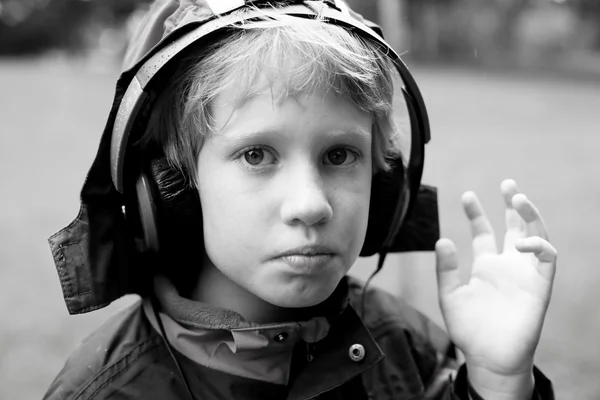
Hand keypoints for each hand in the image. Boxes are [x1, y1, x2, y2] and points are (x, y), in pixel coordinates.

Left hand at [435, 180, 556, 397]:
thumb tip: (442, 239)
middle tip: (508, 184)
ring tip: (518, 197)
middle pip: (514, 226)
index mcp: (485, 265)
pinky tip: (522, 241)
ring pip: (535, 235)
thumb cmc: (469, 329)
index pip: (484, 232)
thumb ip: (446, 269)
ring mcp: (524, 273)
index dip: (477, 213)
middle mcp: (506, 265)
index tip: (467, 195)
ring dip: (530, 215)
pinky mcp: (540, 285)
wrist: (489, 357)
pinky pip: (547, 258)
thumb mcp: (450, 296)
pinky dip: (539, 244)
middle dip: (512, 203)